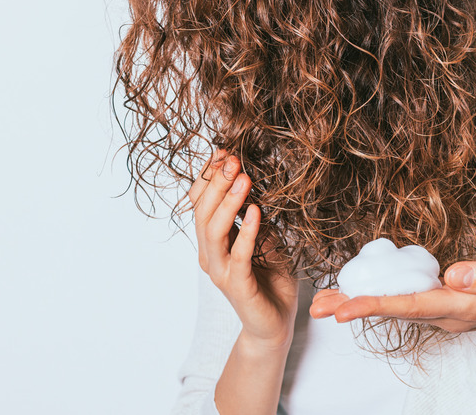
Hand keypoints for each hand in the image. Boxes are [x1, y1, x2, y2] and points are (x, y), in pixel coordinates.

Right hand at [189, 150, 297, 349]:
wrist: (274, 324)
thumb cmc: (269, 280)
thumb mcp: (266, 239)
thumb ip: (256, 217)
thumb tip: (257, 183)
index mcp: (212, 241)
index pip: (200, 203)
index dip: (209, 177)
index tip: (224, 151)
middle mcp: (209, 255)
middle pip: (203, 212)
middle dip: (217, 183)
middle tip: (233, 159)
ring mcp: (221, 271)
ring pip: (213, 231)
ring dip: (228, 202)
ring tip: (244, 179)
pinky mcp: (237, 285)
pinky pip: (238, 255)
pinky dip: (246, 231)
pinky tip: (257, 212)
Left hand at [309, 252, 475, 345]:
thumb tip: (454, 274)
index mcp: (464, 305)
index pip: (415, 305)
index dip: (379, 305)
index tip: (346, 308)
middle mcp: (445, 312)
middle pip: (394, 311)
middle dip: (356, 308)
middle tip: (318, 308)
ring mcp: (439, 310)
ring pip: (393, 307)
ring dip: (357, 304)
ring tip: (321, 303)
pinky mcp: (437, 302)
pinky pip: (400, 300)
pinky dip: (373, 296)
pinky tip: (350, 293)